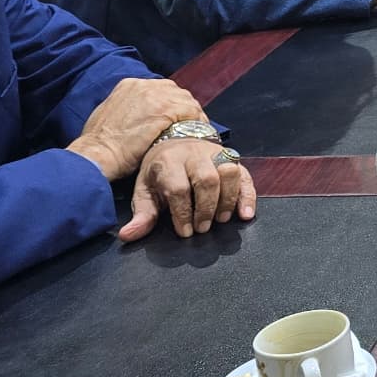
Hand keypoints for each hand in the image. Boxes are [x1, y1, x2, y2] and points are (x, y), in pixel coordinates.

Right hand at [67, 78, 204, 180]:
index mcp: (130, 85)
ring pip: (186, 100)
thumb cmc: (99, 143)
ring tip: (196, 132)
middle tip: (190, 125)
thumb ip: (128, 108)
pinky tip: (197, 134)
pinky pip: (190, 112)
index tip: (178, 117)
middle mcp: (144, 85)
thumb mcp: (111, 114)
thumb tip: (141, 115)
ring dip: (192, 116)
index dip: (173, 103)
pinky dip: (196, 122)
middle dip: (184, 108)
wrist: (96, 154)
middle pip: (177, 92)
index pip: (162, 89)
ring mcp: (155, 96)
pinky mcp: (164, 110)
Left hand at [122, 139, 255, 241]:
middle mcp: (194, 154)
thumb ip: (142, 214)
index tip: (185, 232)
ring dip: (228, 199)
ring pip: (229, 172)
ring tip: (222, 219)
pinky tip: (245, 214)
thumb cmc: (160, 171)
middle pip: (206, 179)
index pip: (178, 187)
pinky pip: (245, 175)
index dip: (183, 212)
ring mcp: (216, 154)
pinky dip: (248, 195)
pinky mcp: (232, 159)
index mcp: (169, 161)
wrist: (175, 140)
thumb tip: (128, 235)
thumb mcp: (145, 190)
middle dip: (206, 208)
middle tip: (203, 228)